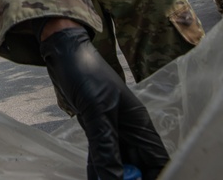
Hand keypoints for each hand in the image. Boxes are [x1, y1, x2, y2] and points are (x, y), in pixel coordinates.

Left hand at [41, 26, 168, 179]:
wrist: (64, 54)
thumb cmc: (85, 73)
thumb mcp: (97, 111)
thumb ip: (106, 147)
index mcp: (140, 125)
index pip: (158, 161)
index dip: (155, 178)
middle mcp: (131, 131)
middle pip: (139, 167)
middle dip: (130, 179)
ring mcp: (114, 131)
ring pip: (119, 164)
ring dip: (111, 176)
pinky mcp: (97, 130)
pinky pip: (101, 156)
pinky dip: (98, 169)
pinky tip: (93, 177)